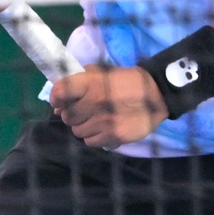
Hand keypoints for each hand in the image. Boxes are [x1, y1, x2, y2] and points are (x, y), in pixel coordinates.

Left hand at [50, 63, 167, 148]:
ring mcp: (105, 121)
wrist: (157, 94)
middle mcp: (95, 102)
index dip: (56, 98)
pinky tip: (105, 129)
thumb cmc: (126, 81)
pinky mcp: (114, 135)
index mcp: (91, 82)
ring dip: (84, 127)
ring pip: (78, 132)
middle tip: (84, 111)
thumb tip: (57, 106)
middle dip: (72, 115)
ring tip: (97, 120)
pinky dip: (95, 137)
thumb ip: (79, 83)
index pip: (60, 92)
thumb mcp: (103, 73)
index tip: (59, 102)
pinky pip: (91, 142)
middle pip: (67, 117)